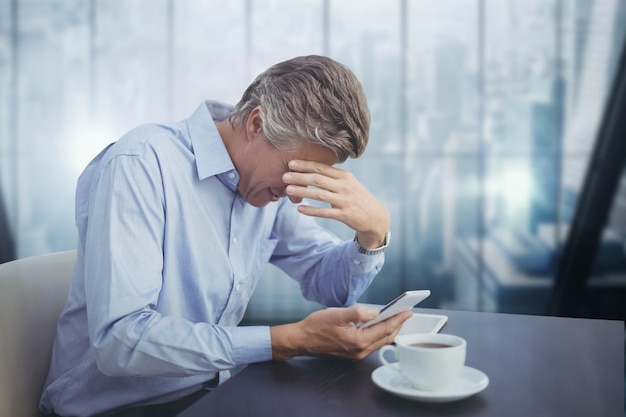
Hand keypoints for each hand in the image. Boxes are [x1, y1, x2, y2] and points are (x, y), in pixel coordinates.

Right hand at [270, 305, 412, 360]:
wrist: (301, 340)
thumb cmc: (316, 326)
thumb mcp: (337, 314)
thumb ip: (358, 312)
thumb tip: (376, 311)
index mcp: (358, 341)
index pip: (385, 329)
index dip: (398, 319)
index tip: (408, 311)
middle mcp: (360, 350)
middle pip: (386, 337)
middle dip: (397, 325)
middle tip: (406, 314)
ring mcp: (356, 353)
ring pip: (379, 341)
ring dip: (389, 330)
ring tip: (396, 318)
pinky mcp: (352, 352)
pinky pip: (371, 343)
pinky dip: (379, 333)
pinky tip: (378, 325)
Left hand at [283, 160, 389, 248]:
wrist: (375, 216)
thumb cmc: (357, 198)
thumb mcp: (348, 183)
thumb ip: (332, 177)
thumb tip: (310, 170)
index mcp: (344, 176)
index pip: (321, 167)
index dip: (305, 165)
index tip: (291, 163)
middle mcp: (345, 186)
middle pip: (318, 179)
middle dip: (300, 177)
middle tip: (284, 176)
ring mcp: (345, 201)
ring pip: (319, 195)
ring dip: (302, 192)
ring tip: (288, 190)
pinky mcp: (345, 215)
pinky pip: (325, 212)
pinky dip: (311, 211)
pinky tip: (300, 210)